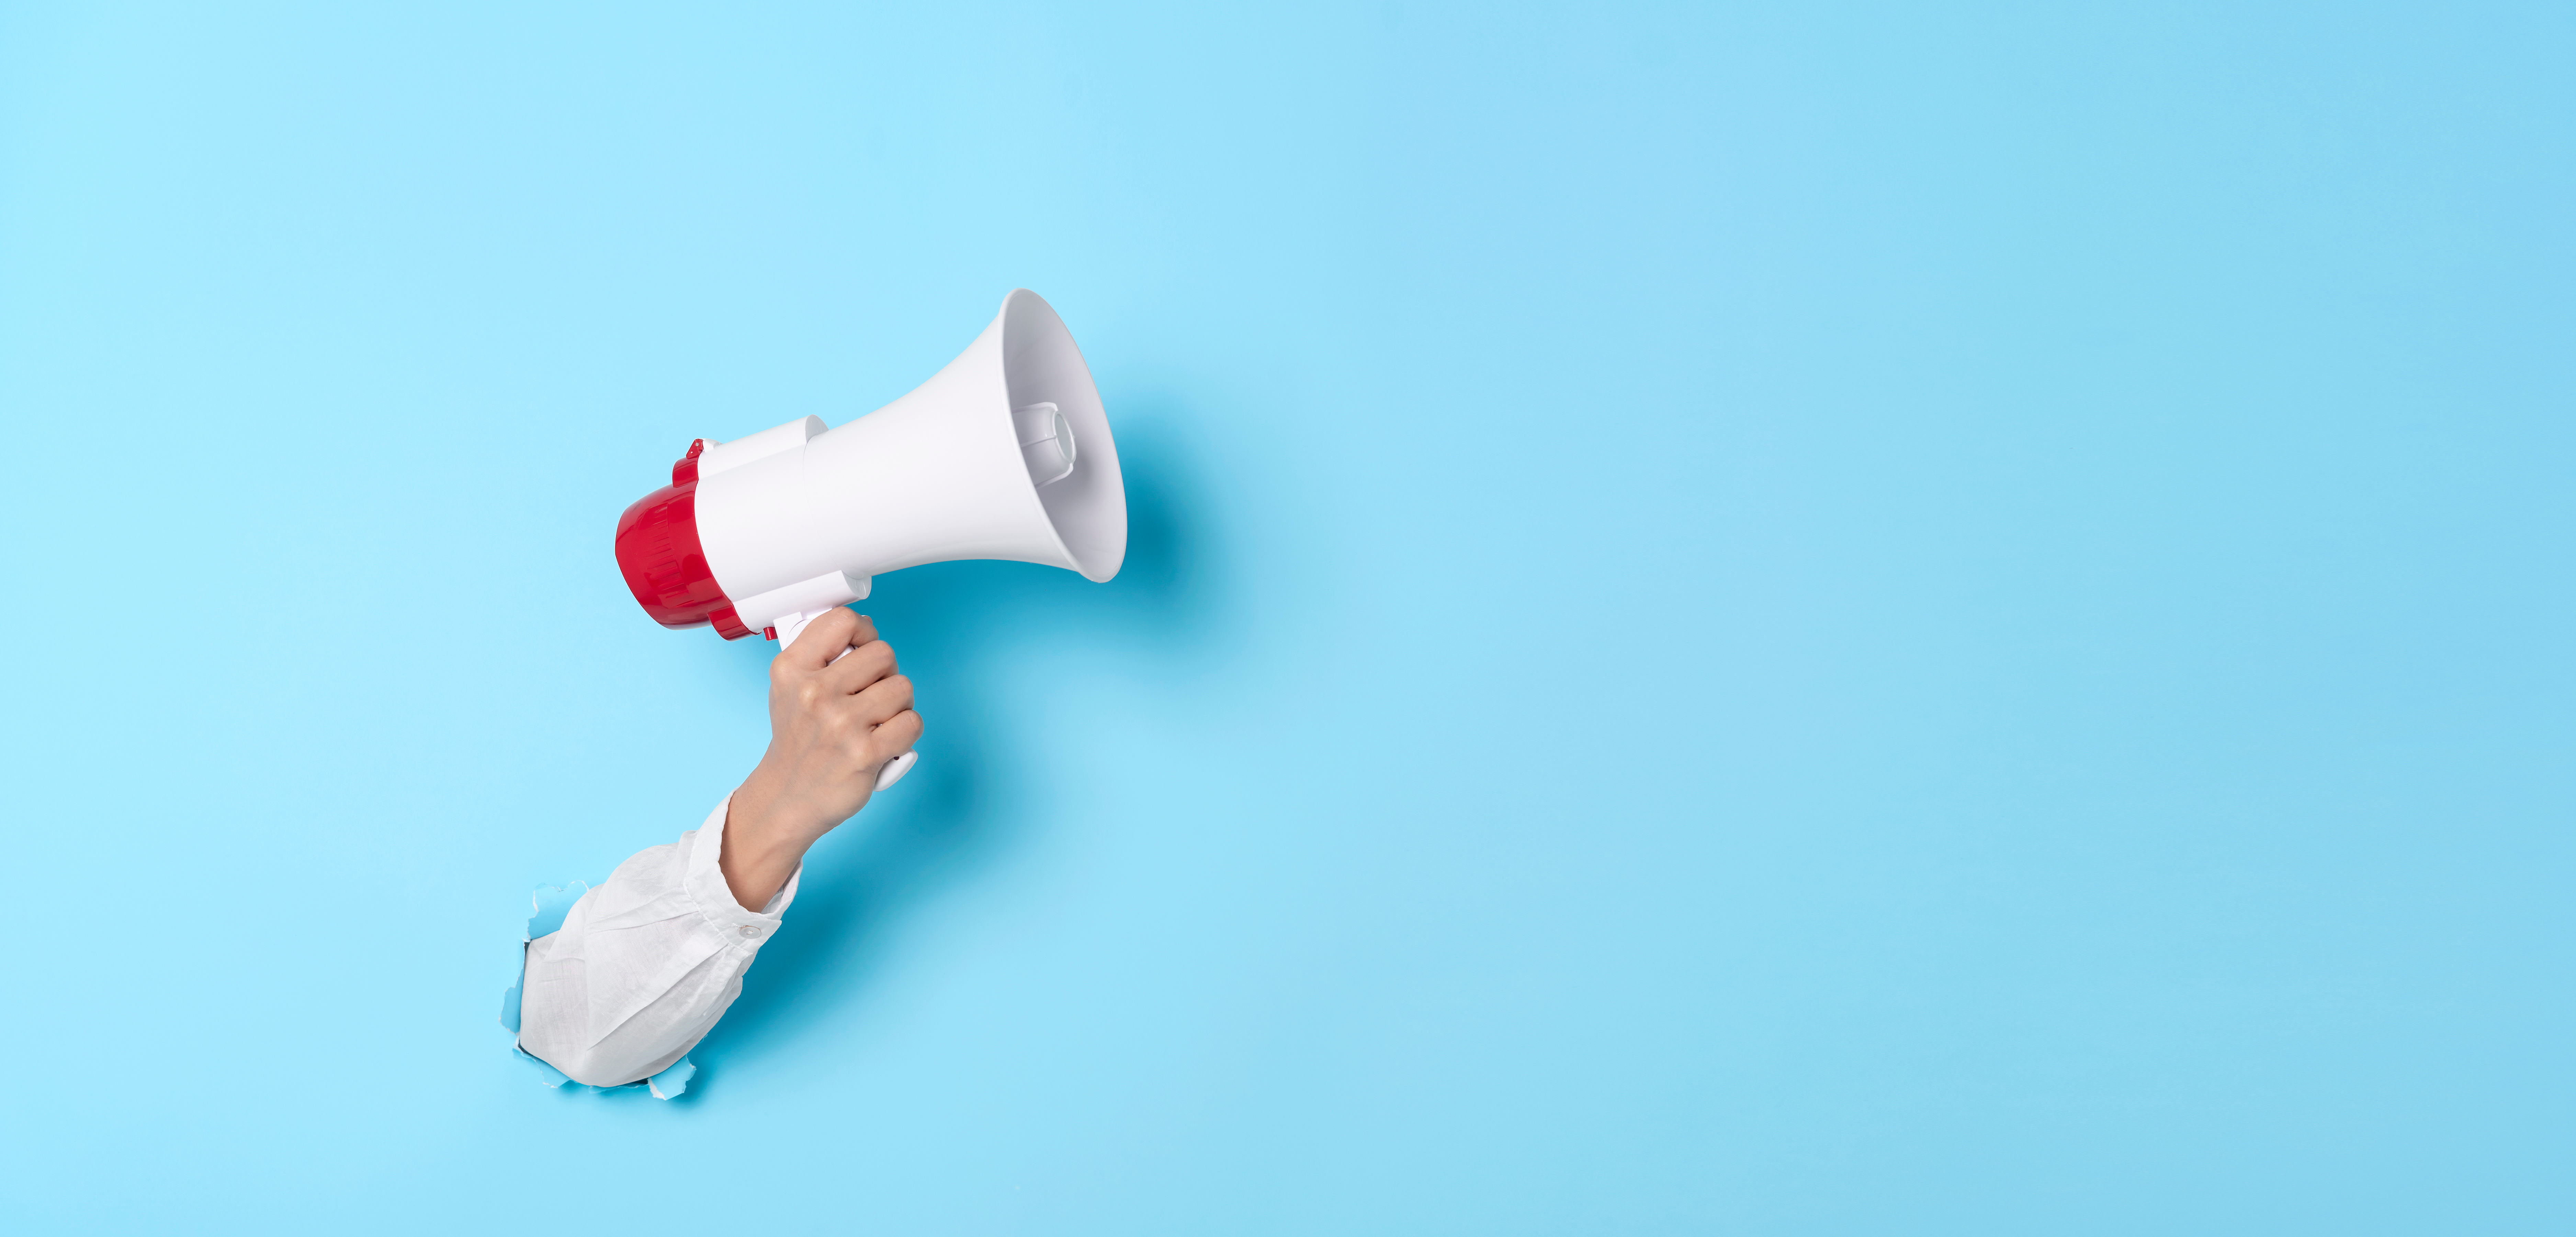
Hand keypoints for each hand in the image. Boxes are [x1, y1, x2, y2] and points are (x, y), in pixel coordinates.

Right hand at [720, 608, 921, 908]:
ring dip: (898, 705)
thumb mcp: (790, 688)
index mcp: (793, 669)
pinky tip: (885, 740)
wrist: (788, 797)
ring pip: (902, 687)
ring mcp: (840, 724)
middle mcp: (814, 693)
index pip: (844, 621)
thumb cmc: (798, 740)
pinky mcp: (865, 754)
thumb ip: (821, 654)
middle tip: (871, 695)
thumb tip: (866, 626)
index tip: (861, 652)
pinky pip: (912, 722)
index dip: (864, 633)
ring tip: (877, 721)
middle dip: (885, 674)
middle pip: (883, 653)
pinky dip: (906, 732)